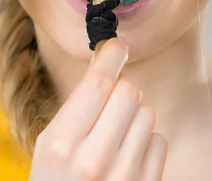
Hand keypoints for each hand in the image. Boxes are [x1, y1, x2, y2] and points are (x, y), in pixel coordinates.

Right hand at [29, 38, 167, 180]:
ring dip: (134, 117)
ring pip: (147, 113)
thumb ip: (79, 105)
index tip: (117, 44)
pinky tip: (128, 158)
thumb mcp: (51, 144)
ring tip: (114, 139)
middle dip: (121, 91)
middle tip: (109, 106)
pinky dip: (147, 141)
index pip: (99, 82)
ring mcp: (125, 177)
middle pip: (129, 92)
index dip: (111, 55)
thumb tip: (111, 57)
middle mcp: (94, 160)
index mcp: (61, 144)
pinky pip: (159, 139)